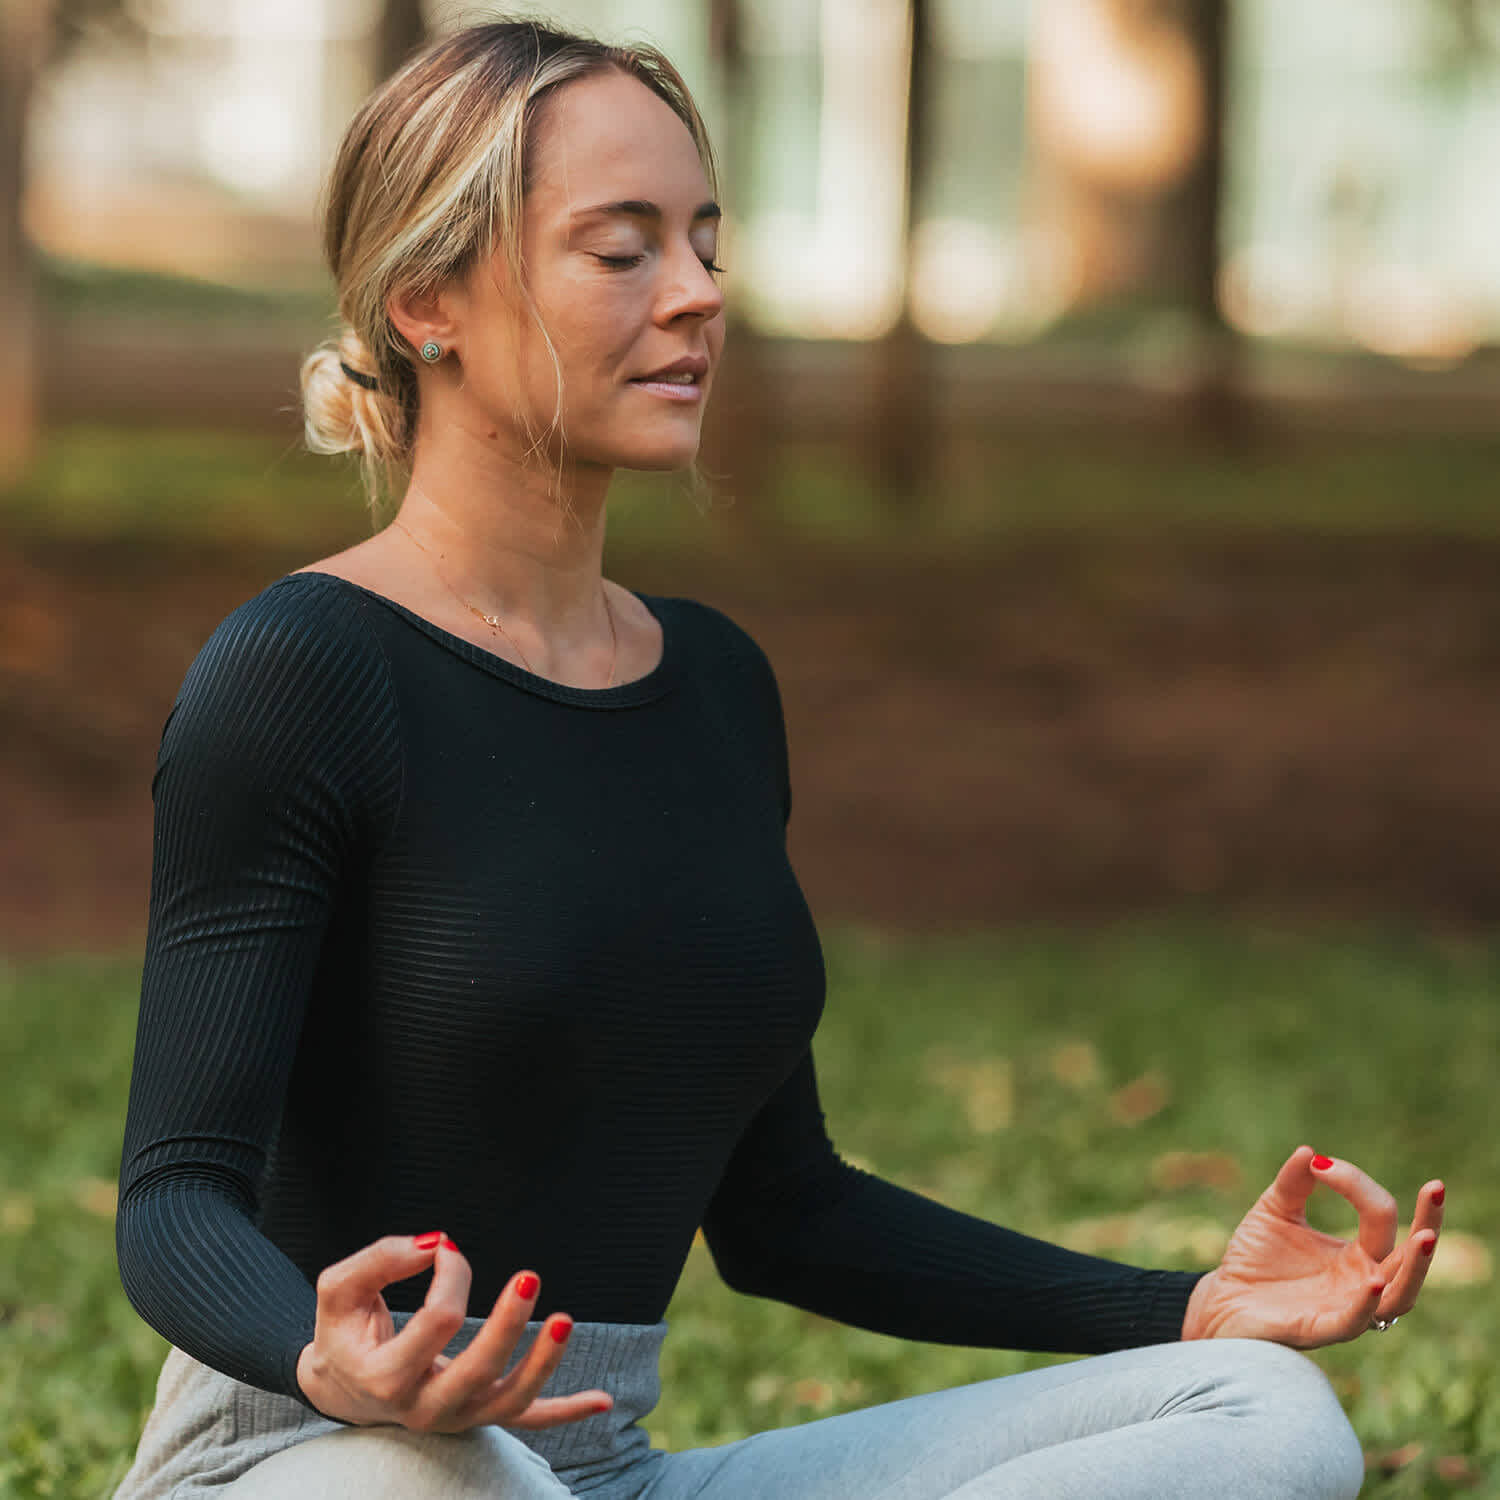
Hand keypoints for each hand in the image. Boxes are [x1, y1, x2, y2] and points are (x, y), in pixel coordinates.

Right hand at [295, 1232, 613, 1430]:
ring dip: (545, 1364)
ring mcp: (456, 1417)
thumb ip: (380, 1259)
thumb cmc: (344, 1329)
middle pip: (478, 1372)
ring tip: (566, 1320)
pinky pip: (526, 1420)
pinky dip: (566, 1411)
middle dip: (508, 1325)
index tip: (445, 1249)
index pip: (437, 1323)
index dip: (451, 1277)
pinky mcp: (478, 1416)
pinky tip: (603, 1401)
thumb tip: (436, 1245)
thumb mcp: (339, 1289)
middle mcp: (423, 1406)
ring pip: (510, 1402)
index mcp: (386, 1375)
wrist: (342, 1385)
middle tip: (529, 1278)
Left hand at [1181, 1146, 1444, 1347]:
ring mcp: (1347, 1308)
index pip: (1379, 1215)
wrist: (1222, 1300)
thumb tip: (1309, 1152)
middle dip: (1428, 1223)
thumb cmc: (1255, 1260)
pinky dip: (1366, 1304)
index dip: (1355, 1183)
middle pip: (1410, 1257)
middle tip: (1436, 1189)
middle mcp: (1363, 1282)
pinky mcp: (1321, 1329)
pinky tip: (1374, 1280)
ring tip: (1426, 1236)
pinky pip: (1354, 1322)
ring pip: (1399, 1296)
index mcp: (1357, 1254)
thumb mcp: (1273, 1212)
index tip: (1320, 1164)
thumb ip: (1292, 1184)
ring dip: (1415, 1268)